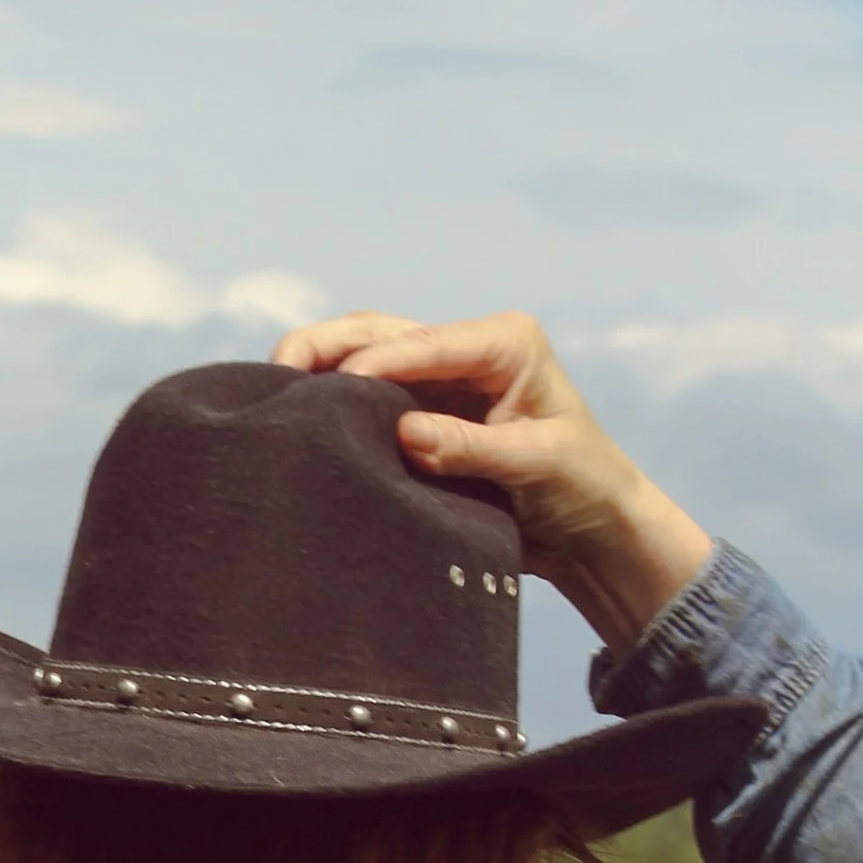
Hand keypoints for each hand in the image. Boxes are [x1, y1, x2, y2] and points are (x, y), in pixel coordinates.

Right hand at [270, 310, 712, 651]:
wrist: (591, 530)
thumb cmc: (582, 488)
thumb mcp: (537, 463)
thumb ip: (472, 448)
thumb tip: (405, 432)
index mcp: (504, 342)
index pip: (424, 342)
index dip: (371, 362)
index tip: (325, 390)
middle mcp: (465, 349)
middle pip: (378, 332)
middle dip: (323, 349)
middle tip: (275, 376)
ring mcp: (438, 380)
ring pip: (360, 358)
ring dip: (316, 373)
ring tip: (271, 396)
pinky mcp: (419, 414)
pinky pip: (363, 400)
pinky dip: (327, 405)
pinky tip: (294, 422)